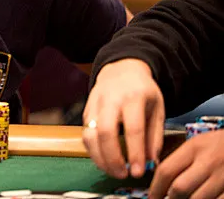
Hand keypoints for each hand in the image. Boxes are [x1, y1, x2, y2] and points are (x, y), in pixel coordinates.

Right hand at [82, 59, 164, 178]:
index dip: (135, 153)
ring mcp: (95, 104)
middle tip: (122, 174)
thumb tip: (151, 162)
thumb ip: (155, 136)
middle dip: (113, 158)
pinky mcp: (86, 111)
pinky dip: (93, 150)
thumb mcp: (157, 109)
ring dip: (99, 157)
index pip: (133, 129)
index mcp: (133, 97)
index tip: (138, 171)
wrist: (122, 70)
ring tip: (112, 171)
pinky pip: (85, 134)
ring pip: (90, 135)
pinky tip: (103, 160)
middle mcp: (110, 99)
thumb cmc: (142, 91)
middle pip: (106, 132)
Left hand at [149, 130, 223, 198]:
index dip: (155, 188)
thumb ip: (180, 159)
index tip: (151, 196)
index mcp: (194, 148)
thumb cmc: (219, 145)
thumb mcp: (198, 144)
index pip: (166, 170)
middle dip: (169, 198)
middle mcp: (208, 162)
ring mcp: (223, 176)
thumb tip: (160, 179)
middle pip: (179, 188)